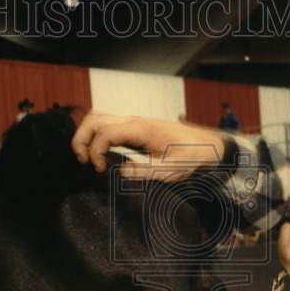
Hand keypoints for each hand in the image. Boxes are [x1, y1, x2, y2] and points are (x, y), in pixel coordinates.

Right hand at [71, 111, 226, 182]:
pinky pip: (108, 124)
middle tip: (84, 161)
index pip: (105, 132)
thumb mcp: (172, 169)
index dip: (95, 152)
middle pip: (94, 119)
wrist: (207, 146)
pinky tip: (102, 154)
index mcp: (142, 128)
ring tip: (89, 158)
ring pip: (98, 118)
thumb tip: (120, 172)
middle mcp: (134, 120)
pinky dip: (97, 136)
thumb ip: (146, 171)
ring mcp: (134, 122)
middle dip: (81, 139)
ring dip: (87, 135)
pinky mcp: (135, 128)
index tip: (100, 170)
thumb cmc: (192, 156)